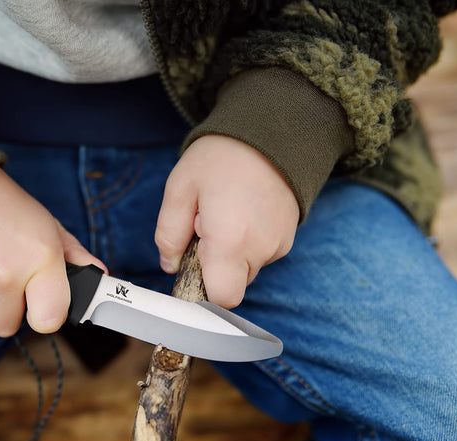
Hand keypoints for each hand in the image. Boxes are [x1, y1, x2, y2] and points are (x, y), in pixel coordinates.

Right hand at [0, 166, 105, 336]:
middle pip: (6, 325)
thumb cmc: (5, 207)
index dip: (44, 315)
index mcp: (41, 259)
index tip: (40, 304)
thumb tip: (98, 277)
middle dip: (4, 307)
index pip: (49, 321)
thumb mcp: (46, 224)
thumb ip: (74, 255)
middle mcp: (7, 274)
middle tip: (1, 273)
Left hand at [155, 135, 297, 308]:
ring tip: (226, 211)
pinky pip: (260, 253)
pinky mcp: (288, 236)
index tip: (191, 263)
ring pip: (244, 269)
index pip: (220, 298)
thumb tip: (169, 264)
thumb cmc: (222, 155)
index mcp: (231, 241)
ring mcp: (279, 244)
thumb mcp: (179, 189)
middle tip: (206, 223)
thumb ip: (169, 234)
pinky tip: (242, 210)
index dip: (201, 288)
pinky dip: (247, 241)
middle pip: (231, 284)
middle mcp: (260, 249)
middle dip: (213, 264)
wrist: (272, 128)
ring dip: (230, 251)